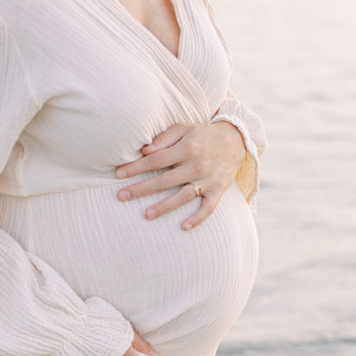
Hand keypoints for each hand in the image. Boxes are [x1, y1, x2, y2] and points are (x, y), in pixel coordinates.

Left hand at [114, 121, 246, 230]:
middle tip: (121, 196)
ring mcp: (207, 179)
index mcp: (186, 148)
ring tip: (146, 215)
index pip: (155, 160)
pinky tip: (184, 227)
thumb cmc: (204, 134)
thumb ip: (165, 138)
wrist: (237, 139)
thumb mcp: (185, 128)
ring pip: (183, 196)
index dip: (136, 167)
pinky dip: (197, 218)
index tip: (119, 175)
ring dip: (165, 206)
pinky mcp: (218, 191)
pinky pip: (208, 208)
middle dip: (141, 189)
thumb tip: (145, 151)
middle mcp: (196, 165)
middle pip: (164, 180)